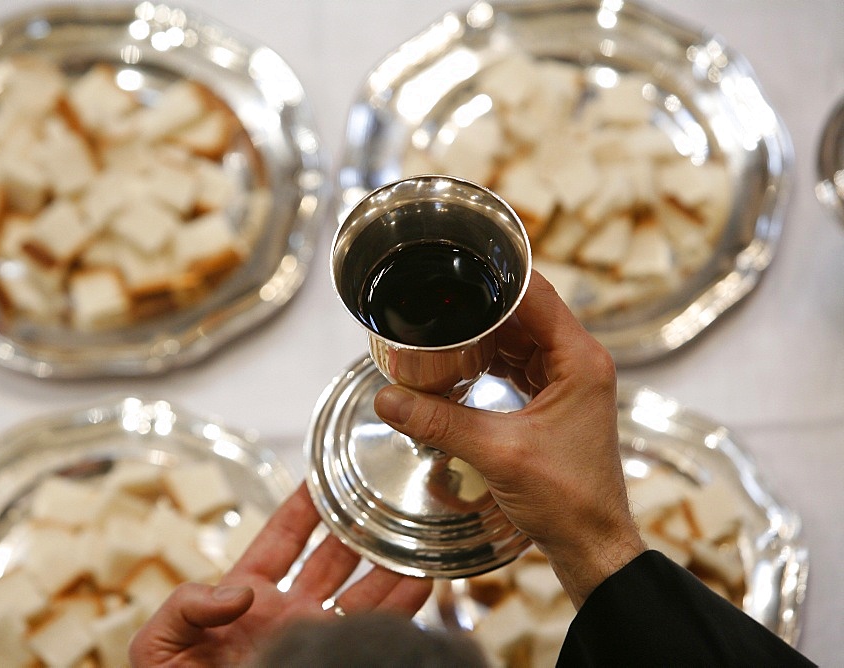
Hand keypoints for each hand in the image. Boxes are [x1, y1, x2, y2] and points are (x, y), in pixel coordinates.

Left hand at [128, 483, 432, 666]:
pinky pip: (373, 634)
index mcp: (246, 595)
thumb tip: (239, 593)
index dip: (303, 506)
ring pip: (362, 595)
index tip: (326, 474)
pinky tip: (420, 584)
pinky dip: (400, 611)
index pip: (281, 538)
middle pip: (332, 559)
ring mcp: (313, 640)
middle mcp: (287, 613)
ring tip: (412, 537)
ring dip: (388, 565)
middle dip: (357, 528)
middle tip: (383, 498)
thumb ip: (186, 604)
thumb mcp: (159, 643)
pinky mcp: (332, 662)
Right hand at [373, 270, 644, 607]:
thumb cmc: (569, 500)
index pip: (536, 295)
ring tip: (438, 335)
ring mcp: (567, 381)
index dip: (495, 277)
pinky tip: (457, 368)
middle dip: (477, 310)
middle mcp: (578, 362)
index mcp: (580, 360)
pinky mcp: (554, 400)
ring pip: (517, 339)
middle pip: (522, 314)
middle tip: (433, 306)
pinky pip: (516, 365)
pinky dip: (487, 363)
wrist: (591, 544)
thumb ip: (440, 422)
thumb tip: (387, 398)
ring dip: (480, 338)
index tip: (455, 267)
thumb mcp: (498, 454)